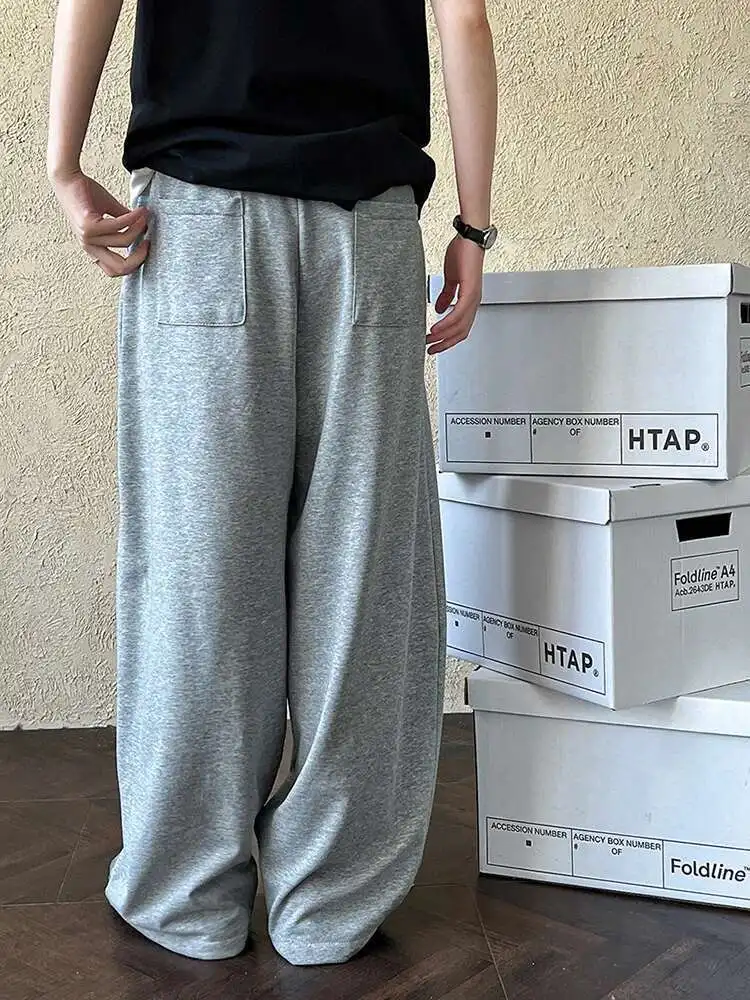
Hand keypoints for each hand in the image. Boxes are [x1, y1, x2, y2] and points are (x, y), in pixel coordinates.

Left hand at [51, 168, 149, 276]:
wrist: (66, 178)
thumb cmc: (84, 194)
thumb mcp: (107, 212)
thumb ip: (123, 222)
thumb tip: (141, 226)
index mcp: (92, 247)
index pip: (113, 270)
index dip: (133, 265)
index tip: (143, 248)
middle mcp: (88, 246)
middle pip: (119, 267)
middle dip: (139, 257)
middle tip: (148, 242)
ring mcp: (87, 238)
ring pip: (124, 241)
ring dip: (139, 228)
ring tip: (144, 216)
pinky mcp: (89, 226)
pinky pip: (119, 226)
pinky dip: (133, 218)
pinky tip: (139, 211)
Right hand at [426, 235, 482, 354]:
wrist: (470, 238)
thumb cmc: (463, 254)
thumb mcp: (451, 279)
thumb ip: (446, 295)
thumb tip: (439, 310)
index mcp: (469, 301)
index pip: (460, 328)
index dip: (448, 339)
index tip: (434, 345)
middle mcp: (473, 303)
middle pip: (461, 332)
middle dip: (444, 343)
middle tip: (430, 349)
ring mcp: (473, 298)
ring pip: (460, 326)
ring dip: (443, 336)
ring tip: (429, 340)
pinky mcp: (470, 291)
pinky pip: (459, 313)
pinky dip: (447, 323)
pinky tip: (436, 328)